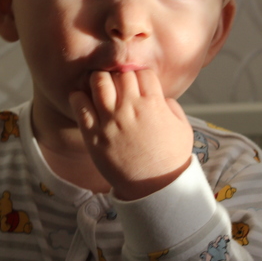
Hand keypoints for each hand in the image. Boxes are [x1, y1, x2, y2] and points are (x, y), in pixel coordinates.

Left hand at [69, 69, 192, 200]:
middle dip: (118, 75)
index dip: (139, 75)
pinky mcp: (93, 135)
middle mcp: (130, 109)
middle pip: (119, 73)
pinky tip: (82, 98)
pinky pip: (79, 105)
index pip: (142, 72)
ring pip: (98, 82)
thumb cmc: (170, 158)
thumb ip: (171, 106)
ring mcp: (110, 121)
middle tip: (116, 84)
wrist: (154, 188)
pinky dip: (78, 96)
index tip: (136, 84)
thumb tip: (158, 94)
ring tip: (99, 87)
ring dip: (98, 80)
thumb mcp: (182, 128)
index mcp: (153, 105)